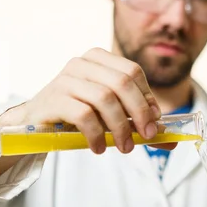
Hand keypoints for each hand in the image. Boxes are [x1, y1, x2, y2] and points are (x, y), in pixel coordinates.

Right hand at [0, 48, 171, 154]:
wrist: (34, 125)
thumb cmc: (76, 117)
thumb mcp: (110, 116)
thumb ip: (138, 125)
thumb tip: (172, 141)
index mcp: (98, 59)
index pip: (132, 71)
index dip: (147, 97)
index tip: (154, 121)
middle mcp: (81, 63)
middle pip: (122, 82)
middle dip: (140, 112)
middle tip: (146, 137)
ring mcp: (65, 78)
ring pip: (105, 98)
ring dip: (120, 127)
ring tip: (124, 148)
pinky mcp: (53, 99)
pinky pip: (83, 114)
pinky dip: (97, 134)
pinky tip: (98, 147)